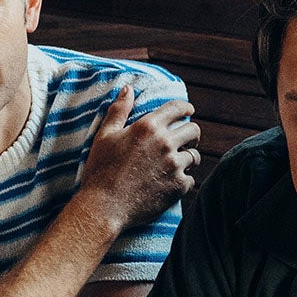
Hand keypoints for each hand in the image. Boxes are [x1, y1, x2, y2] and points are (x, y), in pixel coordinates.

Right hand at [72, 87, 199, 231]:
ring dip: (189, 158)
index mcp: (148, 127)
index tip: (189, 111)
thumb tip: (128, 89)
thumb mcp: (105, 135)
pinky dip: (184, 181)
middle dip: (192, 134)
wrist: (104, 206)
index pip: (178, 108)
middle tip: (187, 140)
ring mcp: (174, 166)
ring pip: (195, 156)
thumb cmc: (101, 170)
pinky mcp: (178, 187)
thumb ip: (119, 110)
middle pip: (193, 130)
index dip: (186, 108)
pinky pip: (191, 179)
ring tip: (179, 163)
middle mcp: (165, 143)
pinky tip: (172, 183)